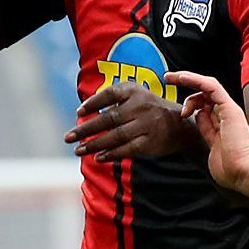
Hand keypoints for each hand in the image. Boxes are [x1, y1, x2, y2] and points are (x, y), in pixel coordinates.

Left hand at [67, 80, 199, 161]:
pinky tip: (98, 157)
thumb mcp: (135, 95)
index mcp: (134, 91)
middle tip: (68, 137)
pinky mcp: (150, 143)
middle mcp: (140, 106)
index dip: (93, 103)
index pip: (109, 94)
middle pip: (108, 118)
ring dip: (94, 144)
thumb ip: (113, 100)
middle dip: (86, 129)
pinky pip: (127, 149)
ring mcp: (146, 125)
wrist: (180, 125)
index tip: (79, 111)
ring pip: (115, 136)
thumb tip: (83, 113)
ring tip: (78, 150)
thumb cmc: (148, 109)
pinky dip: (111, 154)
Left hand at [162, 72, 248, 192]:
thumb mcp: (211, 147)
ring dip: (187, 79)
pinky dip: (196, 79)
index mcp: (222, 125)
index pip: (204, 107)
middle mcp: (226, 115)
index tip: (179, 111)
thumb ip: (206, 132)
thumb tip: (197, 118)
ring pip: (207, 86)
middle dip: (185, 85)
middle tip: (168, 80)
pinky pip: (212, 86)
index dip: (189, 104)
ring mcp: (228, 110)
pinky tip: (182, 78)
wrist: (243, 173)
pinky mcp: (229, 108)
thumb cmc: (229, 169)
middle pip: (204, 93)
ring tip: (171, 79)